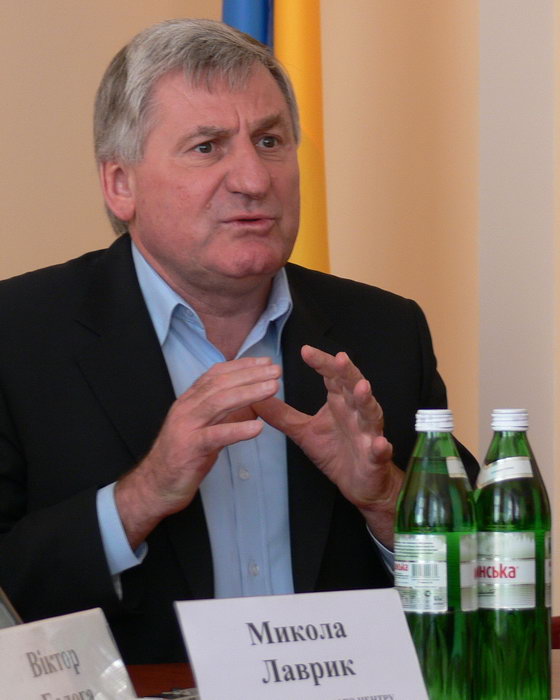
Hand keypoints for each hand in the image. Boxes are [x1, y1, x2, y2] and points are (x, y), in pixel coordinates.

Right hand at [115, 356, 280, 547]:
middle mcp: (187, 408)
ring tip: (272, 388)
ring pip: (218, 402)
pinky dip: (237, 429)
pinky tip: (257, 428)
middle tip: (275, 371)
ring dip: (248, 393)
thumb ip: (224, 414)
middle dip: (250, 375)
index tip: (265, 361)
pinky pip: (216, 436)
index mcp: (190, 401)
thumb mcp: (205, 429)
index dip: (242, 366)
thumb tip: (254, 404)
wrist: (155, 485)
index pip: (216, 375)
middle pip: (220, 384)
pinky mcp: (189, 448)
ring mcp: (186, 427)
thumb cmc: (183, 457)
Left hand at [253, 345, 402, 544]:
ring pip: (371, 413)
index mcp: (340, 402)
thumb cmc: (334, 452)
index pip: (332, 376)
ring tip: (363, 388)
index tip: (305, 350)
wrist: (358, 484)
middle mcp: (356, 412)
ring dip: (367, 401)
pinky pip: (380, 451)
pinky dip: (380, 447)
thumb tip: (255, 398)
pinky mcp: (376, 458)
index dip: (322, 363)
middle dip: (348, 372)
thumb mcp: (302, 431)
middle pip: (354, 386)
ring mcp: (369, 433)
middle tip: (340, 358)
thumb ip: (281, 414)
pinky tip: (379, 444)